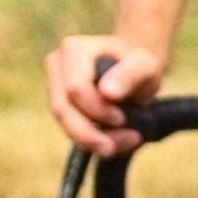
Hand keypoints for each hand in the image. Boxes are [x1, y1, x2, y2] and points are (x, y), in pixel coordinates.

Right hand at [45, 32, 162, 153]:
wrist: (134, 72)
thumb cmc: (138, 65)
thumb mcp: (144, 66)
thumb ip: (129, 75)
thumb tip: (107, 92)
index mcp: (74, 49)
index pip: (75, 88)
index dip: (96, 109)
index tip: (121, 119)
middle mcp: (56, 65)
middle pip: (62, 108)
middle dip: (89, 133)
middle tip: (115, 147)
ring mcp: (53, 86)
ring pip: (63, 123)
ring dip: (91, 141)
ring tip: (124, 143)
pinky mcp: (59, 106)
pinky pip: (69, 130)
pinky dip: (91, 142)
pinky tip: (114, 143)